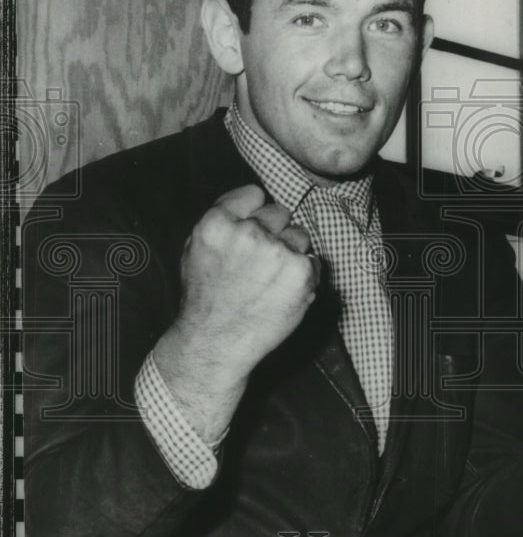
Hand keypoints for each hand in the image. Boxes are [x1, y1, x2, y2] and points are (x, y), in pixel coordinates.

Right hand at [174, 184, 318, 376]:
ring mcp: (276, 252)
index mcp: (217, 223)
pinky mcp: (300, 272)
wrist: (216, 343)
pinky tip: (283, 291)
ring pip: (300, 235)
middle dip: (274, 232)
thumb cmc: (205, 298)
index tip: (251, 230)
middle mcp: (248, 233)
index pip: (254, 193)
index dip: (254, 212)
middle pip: (280, 212)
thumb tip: (253, 199)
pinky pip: (313, 260)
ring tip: (271, 280)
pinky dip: (304, 275)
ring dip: (292, 253)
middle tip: (261, 262)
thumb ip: (222, 220)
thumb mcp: (195, 249)